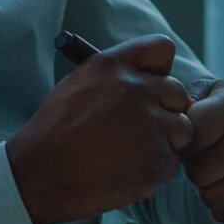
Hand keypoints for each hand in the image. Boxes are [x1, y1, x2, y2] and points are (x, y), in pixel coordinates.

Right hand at [6, 34, 195, 223]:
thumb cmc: (55, 131)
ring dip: (165, 142)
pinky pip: (173, 163)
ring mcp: (150, 125)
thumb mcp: (79, 84)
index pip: (162, 48)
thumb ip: (117, 76)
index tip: (150, 86)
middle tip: (138, 130)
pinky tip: (127, 172)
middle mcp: (136, 89)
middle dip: (165, 111)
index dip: (160, 70)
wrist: (39, 175)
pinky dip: (156, 171)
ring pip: (183, 129)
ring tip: (131, 153)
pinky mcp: (157, 160)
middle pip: (177, 92)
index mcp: (114, 65)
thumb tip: (151, 78)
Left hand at [178, 82, 223, 223]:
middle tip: (207, 161)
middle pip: (199, 172)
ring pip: (213, 197)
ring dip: (208, 191)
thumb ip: (186, 100)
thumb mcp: (216, 93)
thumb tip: (170, 119)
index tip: (194, 141)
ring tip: (219, 175)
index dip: (184, 143)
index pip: (191, 134)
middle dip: (195, 169)